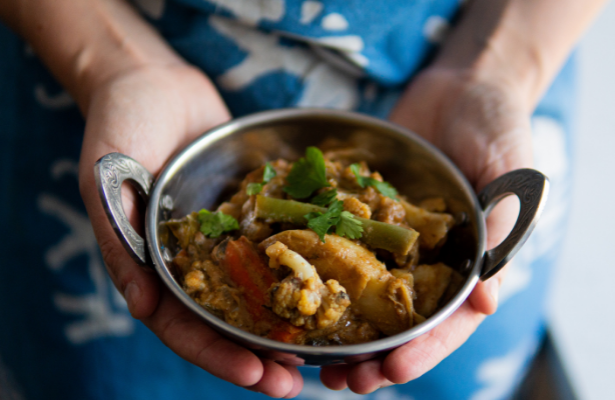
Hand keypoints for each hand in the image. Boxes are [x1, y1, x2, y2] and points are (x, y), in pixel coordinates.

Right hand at [78, 65, 302, 397]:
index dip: (216, 355)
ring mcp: (226, 238)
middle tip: (296, 382)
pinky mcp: (253, 212)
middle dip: (259, 355)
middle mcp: (193, 260)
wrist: (153, 80)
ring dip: (286, 324)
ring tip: (321, 352)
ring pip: (258, 292)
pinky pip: (278, 244)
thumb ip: (121, 240)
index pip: (183, 326)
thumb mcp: (106, 180)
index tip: (256, 374)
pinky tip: (331, 285)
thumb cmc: (120, 123)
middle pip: (226, 322)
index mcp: (155, 267)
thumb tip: (143, 307)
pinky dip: (300, 268)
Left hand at [320, 66, 533, 392]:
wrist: (460, 85)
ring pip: (370, 296)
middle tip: (344, 382)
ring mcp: (397, 239)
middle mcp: (432, 258)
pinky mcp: (367, 214)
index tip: (393, 371)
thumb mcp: (509, 170)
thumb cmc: (497, 123)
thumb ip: (501, 226)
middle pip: (405, 321)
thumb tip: (487, 299)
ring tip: (317, 361)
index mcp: (473, 260)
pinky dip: (325, 274)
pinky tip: (299, 297)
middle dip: (377, 355)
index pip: (452, 319)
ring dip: (346, 331)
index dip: (424, 349)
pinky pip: (344, 248)